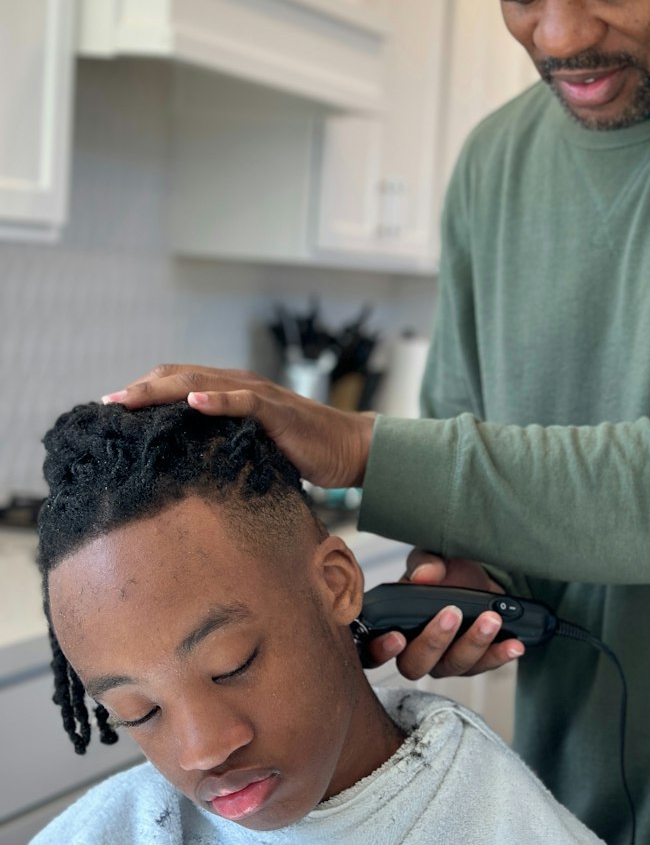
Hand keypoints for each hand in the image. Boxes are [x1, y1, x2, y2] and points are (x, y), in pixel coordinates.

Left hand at [103, 364, 373, 489]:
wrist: (347, 450)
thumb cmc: (301, 453)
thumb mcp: (250, 448)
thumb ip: (220, 445)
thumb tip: (180, 468)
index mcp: (230, 392)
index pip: (177, 382)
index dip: (144, 391)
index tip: (110, 409)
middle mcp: (240, 386)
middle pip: (179, 377)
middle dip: (141, 390)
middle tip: (107, 404)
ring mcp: (258, 395)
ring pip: (202, 382)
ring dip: (163, 390)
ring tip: (131, 399)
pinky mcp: (278, 411)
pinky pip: (244, 401)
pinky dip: (217, 399)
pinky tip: (193, 402)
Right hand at [362, 553, 523, 678]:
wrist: (474, 576)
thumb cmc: (442, 570)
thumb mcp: (431, 557)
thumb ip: (425, 563)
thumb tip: (425, 574)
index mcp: (392, 627)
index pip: (373, 652)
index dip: (380, 651)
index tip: (396, 637)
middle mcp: (414, 651)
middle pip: (416, 665)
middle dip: (435, 641)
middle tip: (452, 613)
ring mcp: (444, 661)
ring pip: (454, 666)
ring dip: (474, 644)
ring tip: (492, 619)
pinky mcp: (473, 662)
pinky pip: (484, 666)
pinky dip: (500, 654)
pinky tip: (514, 643)